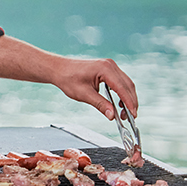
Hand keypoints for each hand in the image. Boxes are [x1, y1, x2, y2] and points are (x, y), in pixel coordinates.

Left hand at [0, 36, 138, 121]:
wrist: (51, 67)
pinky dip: (123, 95)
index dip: (131, 104)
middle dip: (133, 103)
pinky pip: (119, 84)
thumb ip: (99, 104)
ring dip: (128, 99)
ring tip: (129, 117)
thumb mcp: (81, 94)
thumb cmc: (64, 79)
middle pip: (128, 86)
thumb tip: (113, 116)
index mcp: (105, 68)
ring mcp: (108, 65)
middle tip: (134, 121)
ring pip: (125, 84)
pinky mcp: (105, 69)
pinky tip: (122, 109)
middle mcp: (109, 64)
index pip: (124, 88)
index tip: (134, 118)